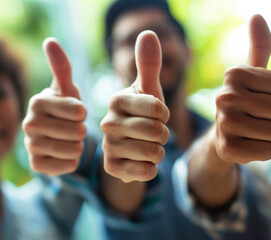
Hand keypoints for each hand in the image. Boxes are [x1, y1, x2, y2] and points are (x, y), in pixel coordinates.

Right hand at [22, 38, 86, 175]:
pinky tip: (66, 152)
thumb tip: (50, 41)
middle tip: (74, 127)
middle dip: (82, 130)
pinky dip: (73, 160)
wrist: (53, 135)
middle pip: (78, 132)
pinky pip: (69, 165)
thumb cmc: (65, 108)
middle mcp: (29, 124)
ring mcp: (30, 146)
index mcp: (38, 101)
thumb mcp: (67, 88)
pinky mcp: (35, 165)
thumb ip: (62, 67)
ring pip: (75, 150)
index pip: (79, 111)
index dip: (84, 113)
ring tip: (72, 139)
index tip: (77, 111)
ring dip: (80, 145)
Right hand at [101, 31, 169, 182]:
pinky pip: (146, 172)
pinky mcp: (111, 168)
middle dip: (164, 134)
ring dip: (160, 151)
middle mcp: (107, 122)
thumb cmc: (143, 113)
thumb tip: (148, 32)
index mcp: (116, 100)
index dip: (165, 114)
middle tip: (154, 132)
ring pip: (154, 153)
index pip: (158, 108)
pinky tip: (142, 161)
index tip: (158, 114)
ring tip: (149, 145)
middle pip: (157, 132)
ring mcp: (107, 147)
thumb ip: (149, 64)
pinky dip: (152, 167)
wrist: (130, 145)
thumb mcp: (149, 89)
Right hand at [213, 14, 270, 163]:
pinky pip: (270, 150)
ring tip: (255, 129)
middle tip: (260, 117)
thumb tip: (257, 15)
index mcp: (234, 74)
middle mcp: (225, 96)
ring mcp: (225, 124)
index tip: (263, 97)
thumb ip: (259, 46)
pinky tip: (250, 144)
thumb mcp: (252, 74)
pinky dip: (266, 150)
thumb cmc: (244, 101)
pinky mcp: (228, 149)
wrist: (222, 136)